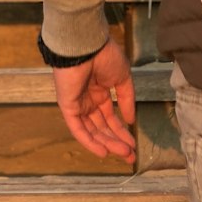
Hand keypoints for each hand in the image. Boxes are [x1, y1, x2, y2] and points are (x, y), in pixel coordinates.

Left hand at [51, 39, 135, 160]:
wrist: (86, 45)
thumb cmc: (105, 56)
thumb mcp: (122, 77)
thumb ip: (126, 99)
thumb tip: (131, 120)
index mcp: (100, 91)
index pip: (110, 116)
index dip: (121, 131)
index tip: (133, 145)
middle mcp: (88, 100)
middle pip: (102, 126)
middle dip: (116, 142)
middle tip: (130, 156)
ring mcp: (77, 104)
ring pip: (92, 130)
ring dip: (107, 143)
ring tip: (123, 154)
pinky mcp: (67, 106)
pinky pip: (78, 128)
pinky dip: (89, 141)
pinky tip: (103, 151)